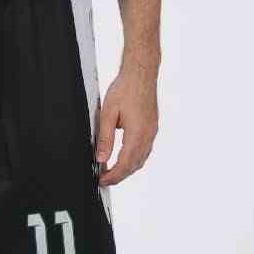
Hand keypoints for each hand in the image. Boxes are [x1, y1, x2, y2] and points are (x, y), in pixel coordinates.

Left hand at [95, 63, 158, 187]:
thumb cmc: (126, 88)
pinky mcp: (152, 127)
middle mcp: (148, 135)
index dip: (113, 176)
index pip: (125, 164)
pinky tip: (125, 157)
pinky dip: (134, 158)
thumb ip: (105, 138)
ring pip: (141, 159)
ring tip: (112, 171)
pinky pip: (145, 150)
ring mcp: (152, 132)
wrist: (141, 73)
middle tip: (105, 179)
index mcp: (137, 133)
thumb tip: (101, 158)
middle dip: (119, 175)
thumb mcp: (108, 113)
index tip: (102, 181)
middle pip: (134, 165)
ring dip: (127, 168)